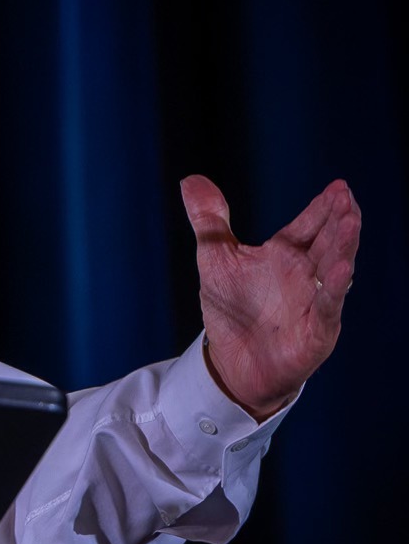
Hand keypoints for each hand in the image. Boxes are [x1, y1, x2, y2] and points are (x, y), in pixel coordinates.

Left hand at [182, 174, 359, 419]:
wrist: (232, 364)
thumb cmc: (232, 310)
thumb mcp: (215, 259)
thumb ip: (209, 221)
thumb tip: (192, 180)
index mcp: (285, 255)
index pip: (308, 225)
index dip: (322, 207)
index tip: (338, 186)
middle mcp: (305, 274)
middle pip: (328, 241)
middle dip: (339, 219)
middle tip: (347, 196)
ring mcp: (313, 301)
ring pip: (334, 268)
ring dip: (343, 246)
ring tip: (351, 220)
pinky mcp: (316, 329)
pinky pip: (327, 305)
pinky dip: (334, 288)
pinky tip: (343, 268)